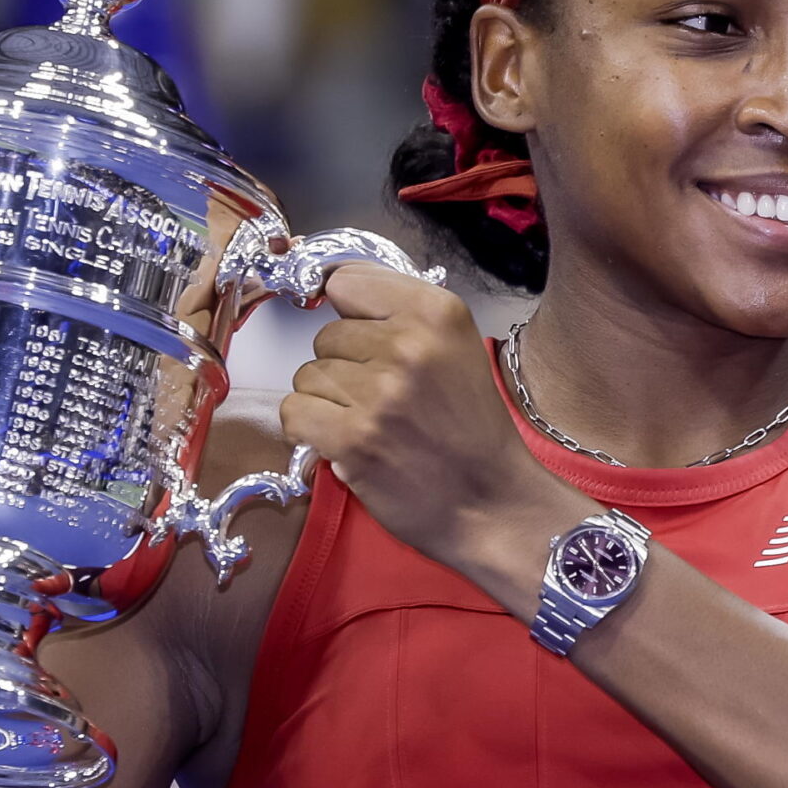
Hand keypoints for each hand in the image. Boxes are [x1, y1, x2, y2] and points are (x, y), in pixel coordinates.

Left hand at [279, 266, 590, 599]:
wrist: (493, 504)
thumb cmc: (471, 431)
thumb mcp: (456, 350)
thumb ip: (399, 316)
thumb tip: (328, 286)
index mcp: (437, 313)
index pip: (347, 283)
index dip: (348, 315)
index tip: (362, 342)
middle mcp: (409, 345)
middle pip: (324, 336)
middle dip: (343, 368)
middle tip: (383, 402)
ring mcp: (379, 392)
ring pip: (306, 376)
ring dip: (327, 404)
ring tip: (370, 426)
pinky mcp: (354, 438)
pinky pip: (294, 412)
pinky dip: (309, 432)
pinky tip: (344, 444)